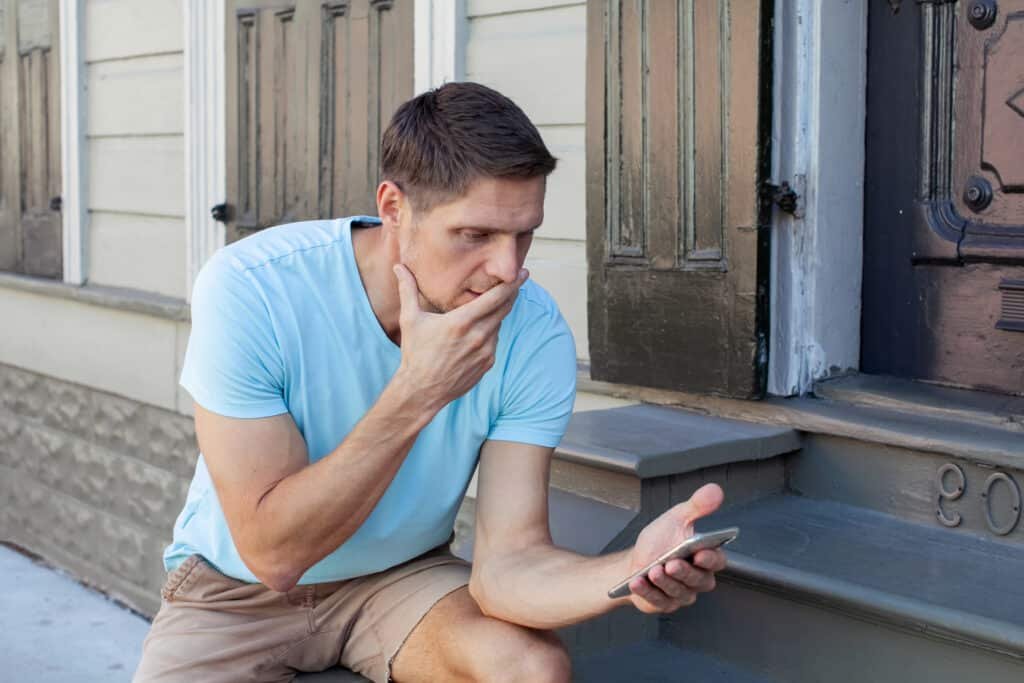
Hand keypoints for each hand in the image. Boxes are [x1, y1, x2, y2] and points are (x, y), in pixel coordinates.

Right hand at [392, 264, 527, 410]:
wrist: (422, 390)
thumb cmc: (415, 353)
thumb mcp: (410, 319)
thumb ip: (408, 289)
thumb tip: (398, 266)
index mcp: (461, 321)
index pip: (496, 297)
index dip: (513, 284)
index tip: (524, 273)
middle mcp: (478, 336)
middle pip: (504, 309)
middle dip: (511, 294)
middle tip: (516, 282)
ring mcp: (486, 352)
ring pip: (498, 325)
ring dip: (495, 315)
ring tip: (485, 310)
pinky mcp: (488, 363)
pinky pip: (494, 341)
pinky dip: (489, 333)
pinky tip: (475, 334)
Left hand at [623, 483, 727, 613]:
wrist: (634, 561)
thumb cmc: (659, 542)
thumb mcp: (676, 519)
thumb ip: (697, 506)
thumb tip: (715, 490)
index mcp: (704, 557)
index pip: (716, 561)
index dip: (710, 559)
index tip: (700, 553)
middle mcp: (697, 579)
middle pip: (698, 580)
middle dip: (684, 572)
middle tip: (671, 563)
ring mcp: (681, 594)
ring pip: (679, 592)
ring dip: (664, 582)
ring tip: (652, 571)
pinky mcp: (664, 604)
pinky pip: (658, 601)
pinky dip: (647, 591)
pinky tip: (637, 581)